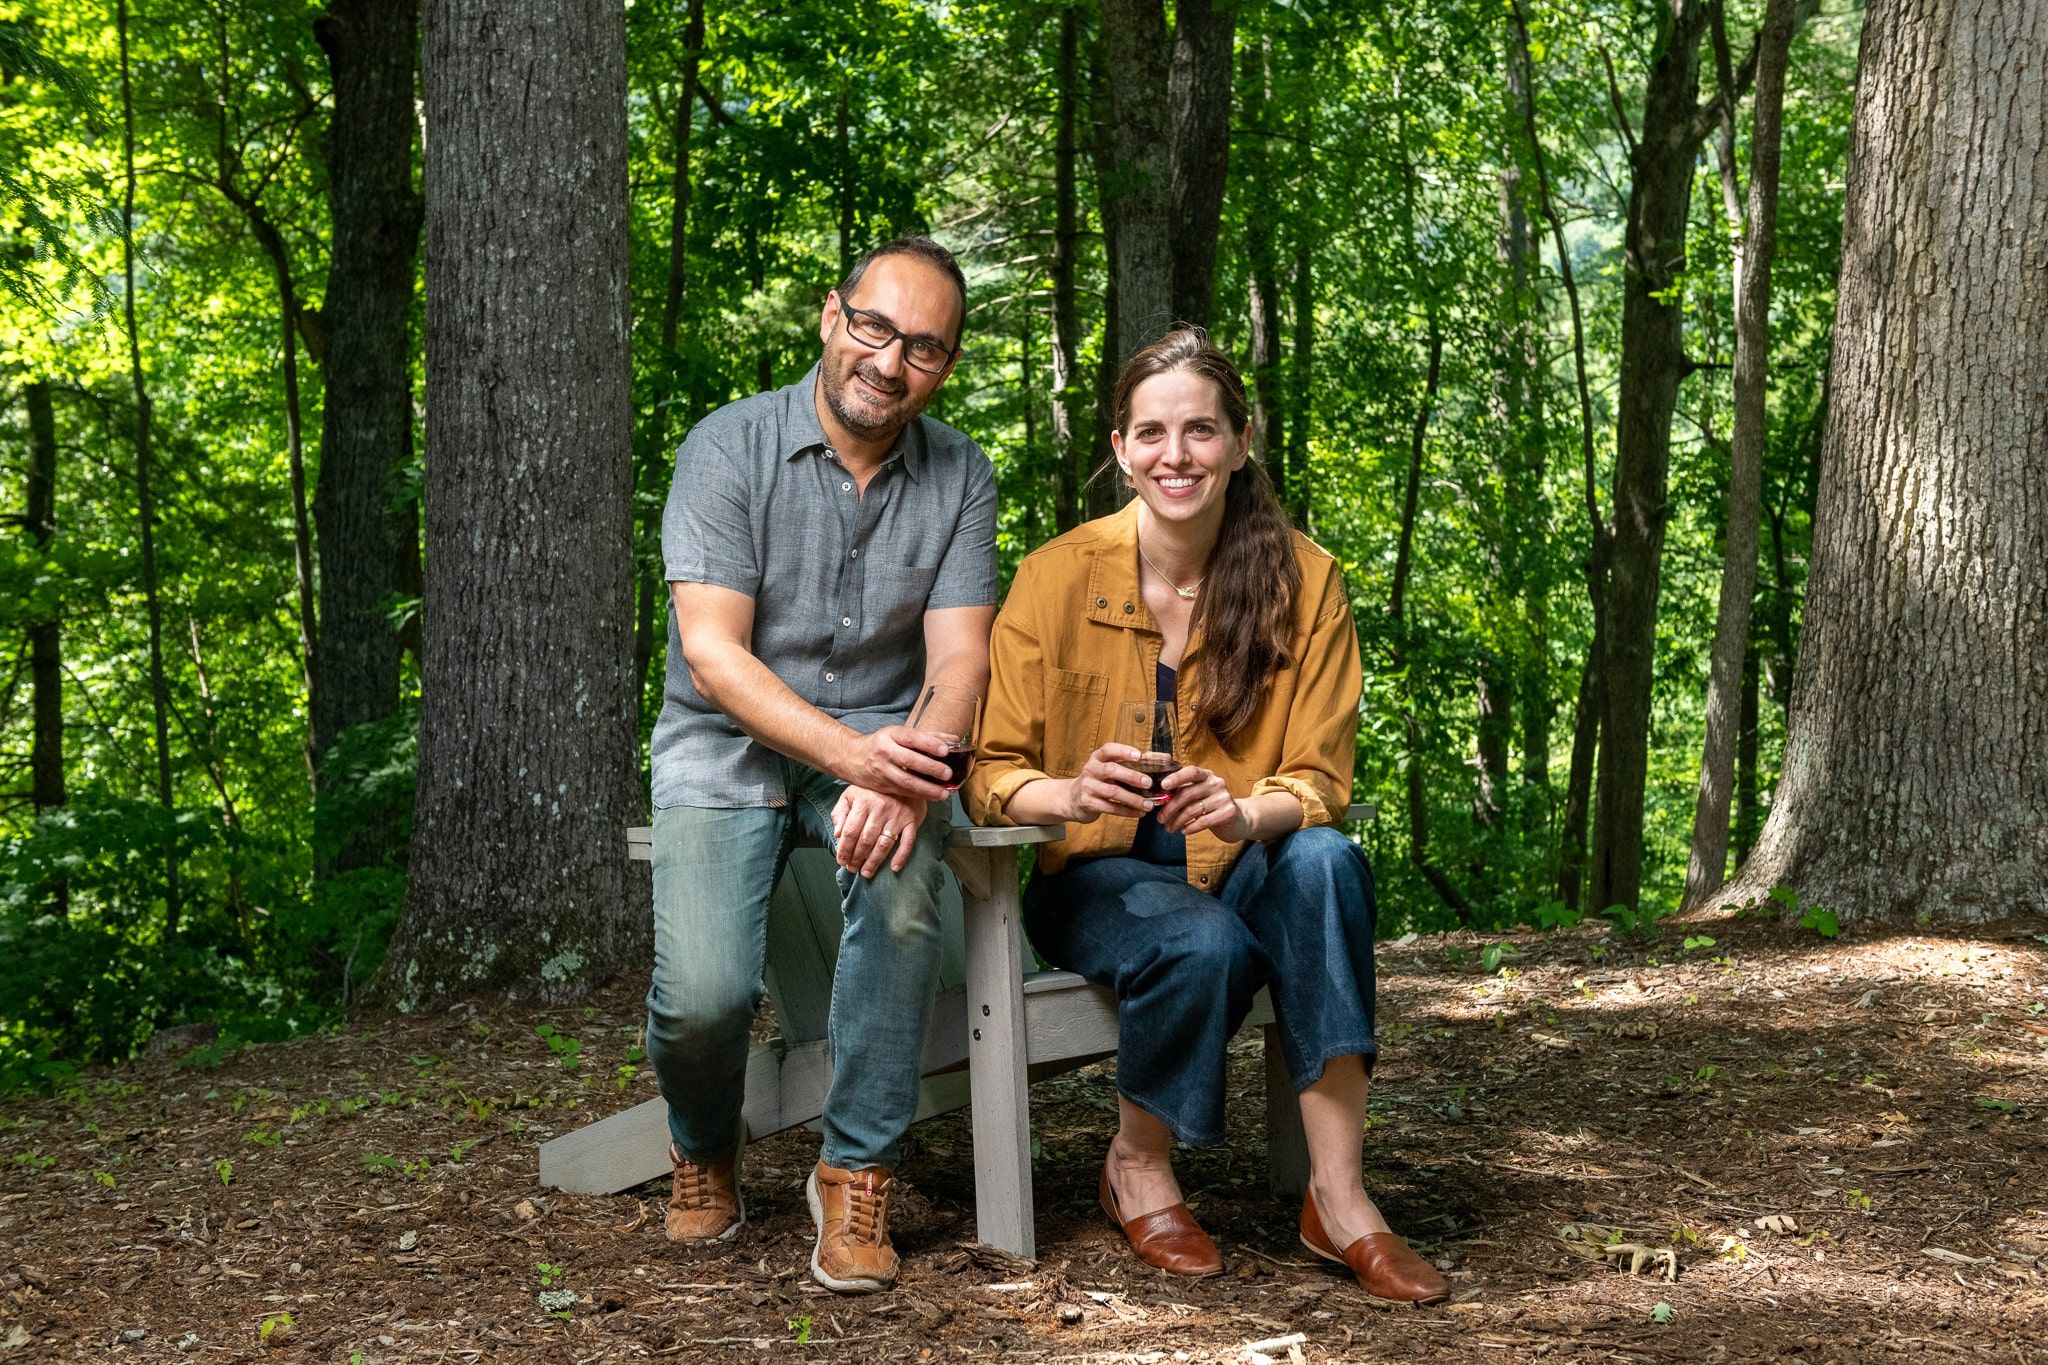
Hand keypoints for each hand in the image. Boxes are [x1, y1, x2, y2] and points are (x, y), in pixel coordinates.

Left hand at [831, 786, 925, 877]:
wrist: (900, 779)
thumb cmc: (871, 792)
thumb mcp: (851, 796)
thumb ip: (840, 813)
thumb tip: (837, 833)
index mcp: (864, 801)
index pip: (850, 831)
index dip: (844, 849)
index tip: (841, 861)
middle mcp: (881, 807)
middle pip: (866, 840)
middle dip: (857, 858)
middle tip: (852, 869)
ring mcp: (898, 814)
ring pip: (884, 844)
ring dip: (874, 861)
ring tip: (866, 872)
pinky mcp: (911, 820)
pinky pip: (908, 841)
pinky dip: (901, 856)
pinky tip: (894, 868)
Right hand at [840, 725, 954, 802]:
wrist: (851, 757)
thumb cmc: (882, 743)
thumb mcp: (899, 734)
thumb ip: (927, 736)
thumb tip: (955, 739)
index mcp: (890, 735)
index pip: (911, 737)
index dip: (929, 743)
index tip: (945, 750)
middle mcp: (885, 752)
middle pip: (909, 761)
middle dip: (930, 768)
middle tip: (948, 774)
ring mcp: (882, 771)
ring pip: (906, 781)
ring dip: (927, 789)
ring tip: (945, 793)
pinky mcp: (882, 786)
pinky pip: (903, 792)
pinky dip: (920, 796)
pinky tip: (934, 797)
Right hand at [1062, 743, 1163, 824]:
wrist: (1072, 799)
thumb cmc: (1099, 781)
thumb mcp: (1109, 768)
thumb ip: (1134, 763)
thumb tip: (1165, 758)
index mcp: (1097, 758)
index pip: (1109, 750)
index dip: (1124, 751)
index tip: (1139, 755)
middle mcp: (1091, 770)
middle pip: (1111, 770)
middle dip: (1131, 776)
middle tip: (1148, 783)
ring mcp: (1088, 787)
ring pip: (1112, 792)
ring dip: (1133, 799)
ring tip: (1148, 804)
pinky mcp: (1088, 803)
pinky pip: (1111, 808)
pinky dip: (1127, 811)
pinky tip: (1139, 813)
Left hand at [1155, 765, 1253, 841]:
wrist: (1238, 820)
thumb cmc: (1212, 806)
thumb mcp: (1199, 794)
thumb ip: (1183, 791)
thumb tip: (1160, 797)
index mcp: (1207, 775)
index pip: (1191, 771)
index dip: (1176, 777)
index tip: (1163, 786)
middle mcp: (1216, 783)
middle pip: (1187, 793)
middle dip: (1170, 807)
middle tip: (1160, 819)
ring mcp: (1223, 797)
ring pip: (1192, 809)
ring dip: (1177, 821)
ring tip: (1169, 828)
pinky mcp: (1228, 812)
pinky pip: (1203, 821)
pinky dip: (1190, 828)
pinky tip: (1184, 831)